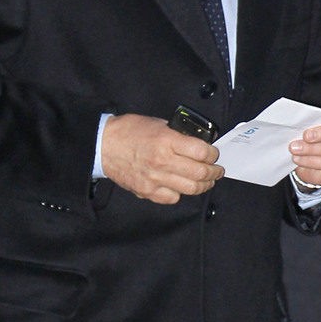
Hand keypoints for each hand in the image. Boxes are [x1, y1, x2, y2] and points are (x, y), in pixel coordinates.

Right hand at [101, 113, 222, 203]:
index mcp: (167, 141)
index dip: (212, 154)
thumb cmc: (129, 131)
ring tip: (206, 181)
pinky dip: (181, 193)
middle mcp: (163, 162)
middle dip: (214, 172)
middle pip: (200, 173)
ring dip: (204, 185)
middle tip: (216, 170)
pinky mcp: (148, 192)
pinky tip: (181, 186)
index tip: (213, 154)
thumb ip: (179, 135)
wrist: (104, 146)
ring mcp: (156, 179)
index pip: (202, 152)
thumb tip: (199, 144)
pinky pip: (173, 198)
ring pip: (191, 189)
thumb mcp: (158, 124)